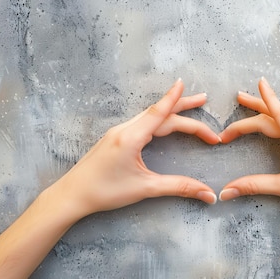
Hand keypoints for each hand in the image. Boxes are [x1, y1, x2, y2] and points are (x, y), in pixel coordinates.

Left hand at [47, 79, 219, 220]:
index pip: (159, 112)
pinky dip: (158, 118)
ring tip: (188, 107)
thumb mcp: (145, 188)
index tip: (184, 83)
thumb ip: (179, 187)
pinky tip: (163, 121)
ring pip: (149, 116)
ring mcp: (118, 132)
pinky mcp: (114, 139)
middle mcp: (124, 129)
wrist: (71, 196)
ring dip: (171, 111)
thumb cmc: (104, 191)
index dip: (175, 98)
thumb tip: (208, 194)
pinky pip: (140, 122)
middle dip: (183, 105)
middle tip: (203, 99)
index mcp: (131, 137)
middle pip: (159, 112)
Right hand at [218, 78, 279, 221]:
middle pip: (278, 113)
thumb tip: (227, 190)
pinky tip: (278, 123)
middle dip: (257, 105)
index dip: (265, 97)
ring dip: (269, 111)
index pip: (278, 113)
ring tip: (253, 106)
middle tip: (238, 98)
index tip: (258, 81)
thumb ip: (257, 185)